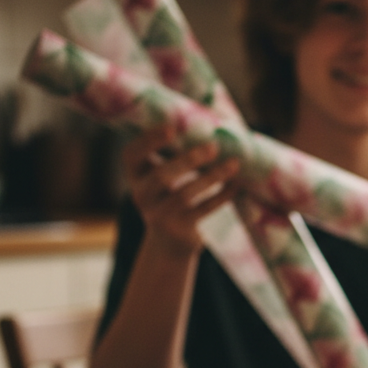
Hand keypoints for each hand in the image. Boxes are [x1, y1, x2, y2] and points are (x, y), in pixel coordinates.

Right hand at [123, 125, 239, 255]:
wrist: (168, 244)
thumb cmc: (168, 198)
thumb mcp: (160, 178)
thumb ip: (171, 156)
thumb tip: (208, 123)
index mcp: (135, 177)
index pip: (131, 155)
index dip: (149, 140)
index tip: (172, 127)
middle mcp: (142, 196)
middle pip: (161, 176)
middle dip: (188, 160)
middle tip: (213, 146)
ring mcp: (160, 216)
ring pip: (185, 195)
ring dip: (211, 177)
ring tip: (233, 164)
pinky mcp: (180, 231)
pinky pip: (203, 211)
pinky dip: (221, 196)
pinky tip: (236, 184)